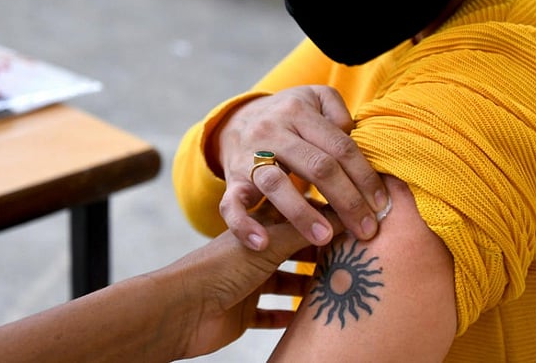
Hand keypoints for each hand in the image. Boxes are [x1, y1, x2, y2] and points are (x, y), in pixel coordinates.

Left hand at [175, 205, 343, 359]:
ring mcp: (248, 284)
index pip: (298, 218)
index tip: (354, 225)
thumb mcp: (270, 243)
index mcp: (258, 229)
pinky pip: (270, 315)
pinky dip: (287, 317)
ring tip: (338, 289)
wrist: (181, 308)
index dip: (324, 220)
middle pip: (294, 251)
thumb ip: (304, 231)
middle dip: (320, 255)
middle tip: (353, 259)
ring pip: (285, 283)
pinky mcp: (242, 314)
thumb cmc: (221, 267)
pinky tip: (307, 319)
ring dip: (307, 287)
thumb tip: (342, 215)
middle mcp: (255, 253)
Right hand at [211, 85, 389, 249]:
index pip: (340, 147)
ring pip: (276, 184)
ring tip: (324, 238)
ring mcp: (248, 156)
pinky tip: (262, 244)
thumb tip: (354, 137)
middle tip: (367, 230)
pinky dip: (244, 225)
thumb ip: (338, 112)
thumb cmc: (289, 116)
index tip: (381, 204)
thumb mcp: (314, 98)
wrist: (236, 119)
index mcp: (298, 112)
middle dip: (347, 201)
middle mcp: (272, 131)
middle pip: (317, 166)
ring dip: (302, 215)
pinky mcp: (231, 180)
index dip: (364, 177)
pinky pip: (230, 204)